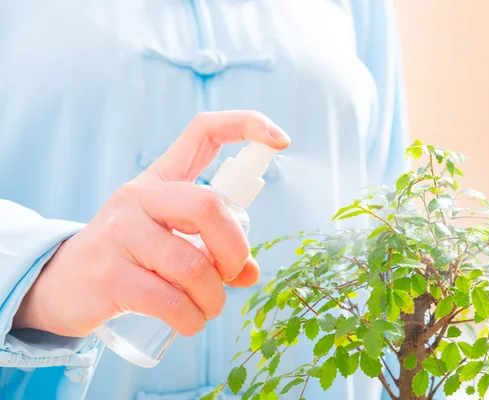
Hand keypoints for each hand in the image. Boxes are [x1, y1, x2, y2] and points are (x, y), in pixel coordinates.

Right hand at [13, 111, 289, 337]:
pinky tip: (190, 322)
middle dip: (235, 249)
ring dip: (213, 297)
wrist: (61, 285)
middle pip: (207, 206)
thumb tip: (250, 274)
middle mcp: (139, 198)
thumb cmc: (129, 258)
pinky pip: (169, 300)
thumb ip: (212, 250)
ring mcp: (120, 234)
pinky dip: (192, 319)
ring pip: (192, 265)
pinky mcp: (108, 275)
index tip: (281, 140)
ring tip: (208, 308)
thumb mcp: (170, 242)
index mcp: (160, 180)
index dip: (245, 126)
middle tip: (233, 274)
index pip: (203, 132)